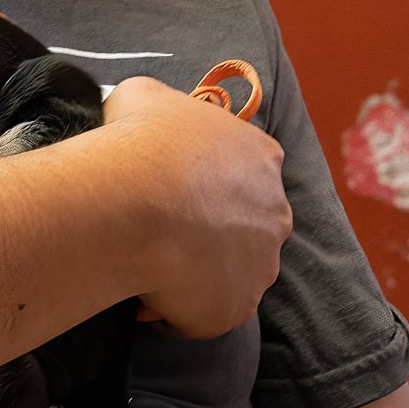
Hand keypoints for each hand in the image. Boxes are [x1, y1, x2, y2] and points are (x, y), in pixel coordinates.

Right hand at [103, 76, 291, 336]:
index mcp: (261, 156)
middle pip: (246, 223)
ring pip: (230, 272)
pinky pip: (207, 313)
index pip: (246, 168)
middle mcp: (275, 213)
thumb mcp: (145, 95)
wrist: (133, 201)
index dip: (207, 176)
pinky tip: (146, 289)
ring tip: (149, 259)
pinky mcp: (236, 311)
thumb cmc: (139, 138)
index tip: (173, 180)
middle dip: (210, 226)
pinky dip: (180, 307)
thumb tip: (149, 118)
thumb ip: (163, 108)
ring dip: (197, 269)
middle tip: (160, 222)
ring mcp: (260, 267)